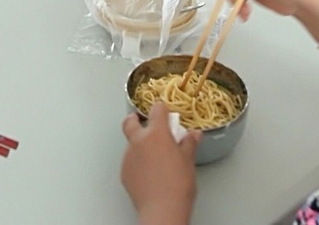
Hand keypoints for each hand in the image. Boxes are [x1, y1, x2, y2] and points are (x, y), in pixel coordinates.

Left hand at [120, 102, 198, 224]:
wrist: (162, 209)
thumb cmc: (178, 184)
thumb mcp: (188, 161)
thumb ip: (189, 144)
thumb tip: (194, 134)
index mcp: (157, 134)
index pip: (157, 110)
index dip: (162, 109)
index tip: (166, 112)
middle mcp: (139, 141)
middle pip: (131, 122)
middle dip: (136, 119)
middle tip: (144, 123)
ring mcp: (129, 157)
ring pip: (131, 144)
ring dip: (139, 145)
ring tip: (154, 158)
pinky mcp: (124, 172)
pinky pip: (130, 161)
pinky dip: (138, 162)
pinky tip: (149, 173)